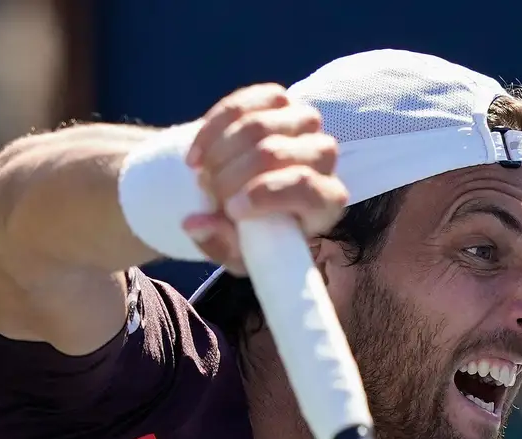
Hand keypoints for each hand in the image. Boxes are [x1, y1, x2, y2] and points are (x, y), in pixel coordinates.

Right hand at [181, 85, 348, 272]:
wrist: (242, 197)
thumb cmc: (249, 234)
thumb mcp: (236, 253)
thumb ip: (218, 243)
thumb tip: (195, 223)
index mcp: (326, 201)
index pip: (306, 187)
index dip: (264, 194)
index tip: (230, 210)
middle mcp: (323, 156)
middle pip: (274, 152)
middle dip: (230, 175)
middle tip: (208, 193)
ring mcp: (303, 123)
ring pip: (257, 125)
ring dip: (218, 152)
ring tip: (202, 174)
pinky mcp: (279, 101)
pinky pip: (244, 103)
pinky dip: (213, 127)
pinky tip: (198, 153)